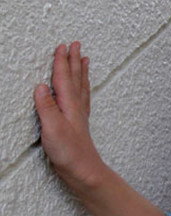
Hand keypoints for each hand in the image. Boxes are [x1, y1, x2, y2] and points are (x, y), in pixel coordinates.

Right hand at [34, 42, 105, 187]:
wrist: (84, 171)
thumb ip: (47, 107)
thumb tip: (40, 87)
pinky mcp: (78, 123)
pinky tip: (81, 88)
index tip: (62, 46)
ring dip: (81, 71)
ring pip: (81, 86)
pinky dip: (82, 87)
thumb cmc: (69, 153)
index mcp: (69, 105)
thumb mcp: (53, 129)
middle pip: (75, 78)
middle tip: (76, 44)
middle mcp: (76, 107)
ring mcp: (79, 114)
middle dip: (74, 61)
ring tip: (84, 59)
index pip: (64, 78)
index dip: (62, 62)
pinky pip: (82, 97)